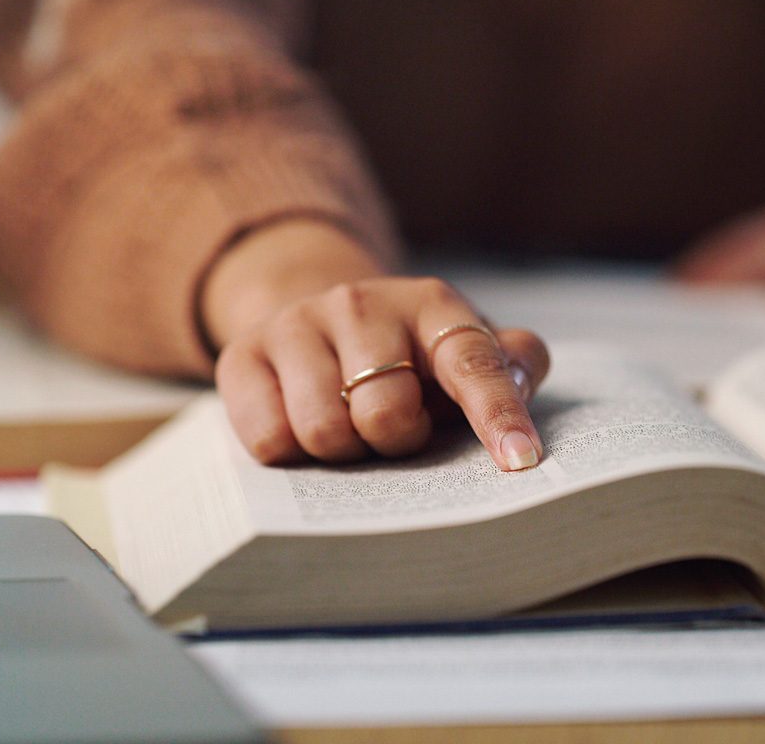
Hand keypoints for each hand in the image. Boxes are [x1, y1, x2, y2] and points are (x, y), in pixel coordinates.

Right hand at [203, 222, 548, 470]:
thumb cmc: (411, 356)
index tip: (520, 460)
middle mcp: (363, 302)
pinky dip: (292, 455)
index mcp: (433, 305)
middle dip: (397, 440)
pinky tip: (304, 429)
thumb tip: (522, 382)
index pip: (473, 362)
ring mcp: (297, 323)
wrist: (319, 322)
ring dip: (345, 451)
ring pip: (322, 431)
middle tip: (397, 429)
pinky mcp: (242, 354)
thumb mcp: (464, 352)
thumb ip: (511, 365)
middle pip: (386, 414)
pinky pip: (267, 439)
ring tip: (352, 428)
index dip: (497, 414)